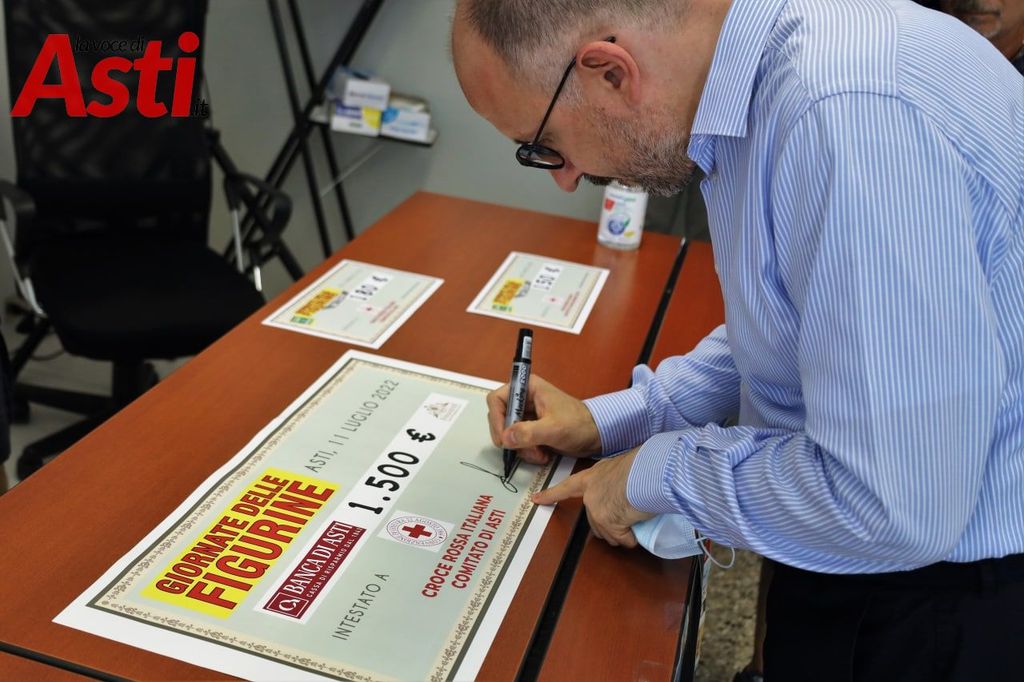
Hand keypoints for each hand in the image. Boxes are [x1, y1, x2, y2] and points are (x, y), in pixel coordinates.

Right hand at [486, 374, 601, 464]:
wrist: (597, 435)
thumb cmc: (579, 425)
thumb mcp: (554, 429)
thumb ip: (528, 432)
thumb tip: (505, 438)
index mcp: (528, 388)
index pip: (497, 399)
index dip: (496, 419)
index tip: (503, 439)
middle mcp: (524, 399)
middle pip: (500, 419)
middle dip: (512, 439)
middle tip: (525, 449)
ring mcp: (527, 415)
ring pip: (509, 434)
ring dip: (522, 448)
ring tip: (540, 454)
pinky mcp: (531, 429)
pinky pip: (518, 442)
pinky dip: (528, 452)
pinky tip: (543, 454)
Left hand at [532, 447, 653, 547]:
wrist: (649, 471)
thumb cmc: (643, 464)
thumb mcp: (624, 467)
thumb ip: (617, 479)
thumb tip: (629, 489)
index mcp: (592, 477)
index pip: (566, 487)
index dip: (551, 494)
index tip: (536, 499)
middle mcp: (590, 495)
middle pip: (594, 519)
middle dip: (609, 523)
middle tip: (627, 514)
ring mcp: (597, 511)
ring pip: (609, 533)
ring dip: (623, 531)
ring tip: (637, 516)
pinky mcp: (609, 524)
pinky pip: (625, 540)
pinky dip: (634, 537)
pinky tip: (641, 524)